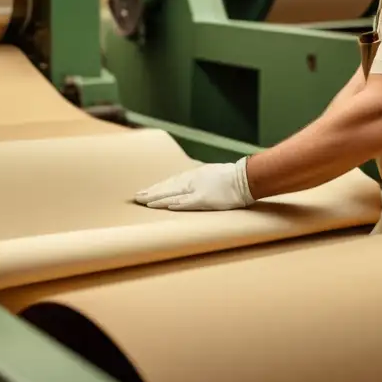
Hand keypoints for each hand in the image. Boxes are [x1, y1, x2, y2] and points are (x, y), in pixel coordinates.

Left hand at [134, 157, 253, 210]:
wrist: (245, 178)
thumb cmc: (231, 177)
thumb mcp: (210, 175)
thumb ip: (199, 181)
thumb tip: (190, 186)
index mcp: (193, 176)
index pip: (170, 183)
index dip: (157, 188)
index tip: (144, 193)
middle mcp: (192, 182)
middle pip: (167, 188)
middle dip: (151, 193)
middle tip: (136, 198)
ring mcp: (198, 190)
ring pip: (173, 195)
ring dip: (158, 199)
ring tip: (144, 203)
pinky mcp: (205, 199)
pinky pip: (188, 202)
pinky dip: (176, 204)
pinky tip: (165, 207)